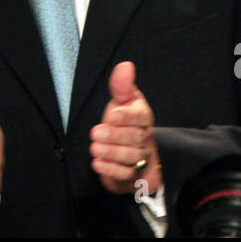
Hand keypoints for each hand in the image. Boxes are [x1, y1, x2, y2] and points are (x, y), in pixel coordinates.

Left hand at [90, 61, 161, 195]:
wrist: (125, 151)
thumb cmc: (122, 122)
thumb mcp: (121, 101)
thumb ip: (121, 86)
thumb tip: (125, 65)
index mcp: (143, 117)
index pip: (141, 116)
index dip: (127, 116)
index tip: (112, 115)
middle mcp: (145, 138)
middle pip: (136, 138)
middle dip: (115, 135)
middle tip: (96, 133)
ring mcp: (141, 158)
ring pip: (132, 157)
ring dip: (112, 152)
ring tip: (95, 148)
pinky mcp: (133, 175)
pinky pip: (126, 175)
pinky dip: (111, 169)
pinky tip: (97, 162)